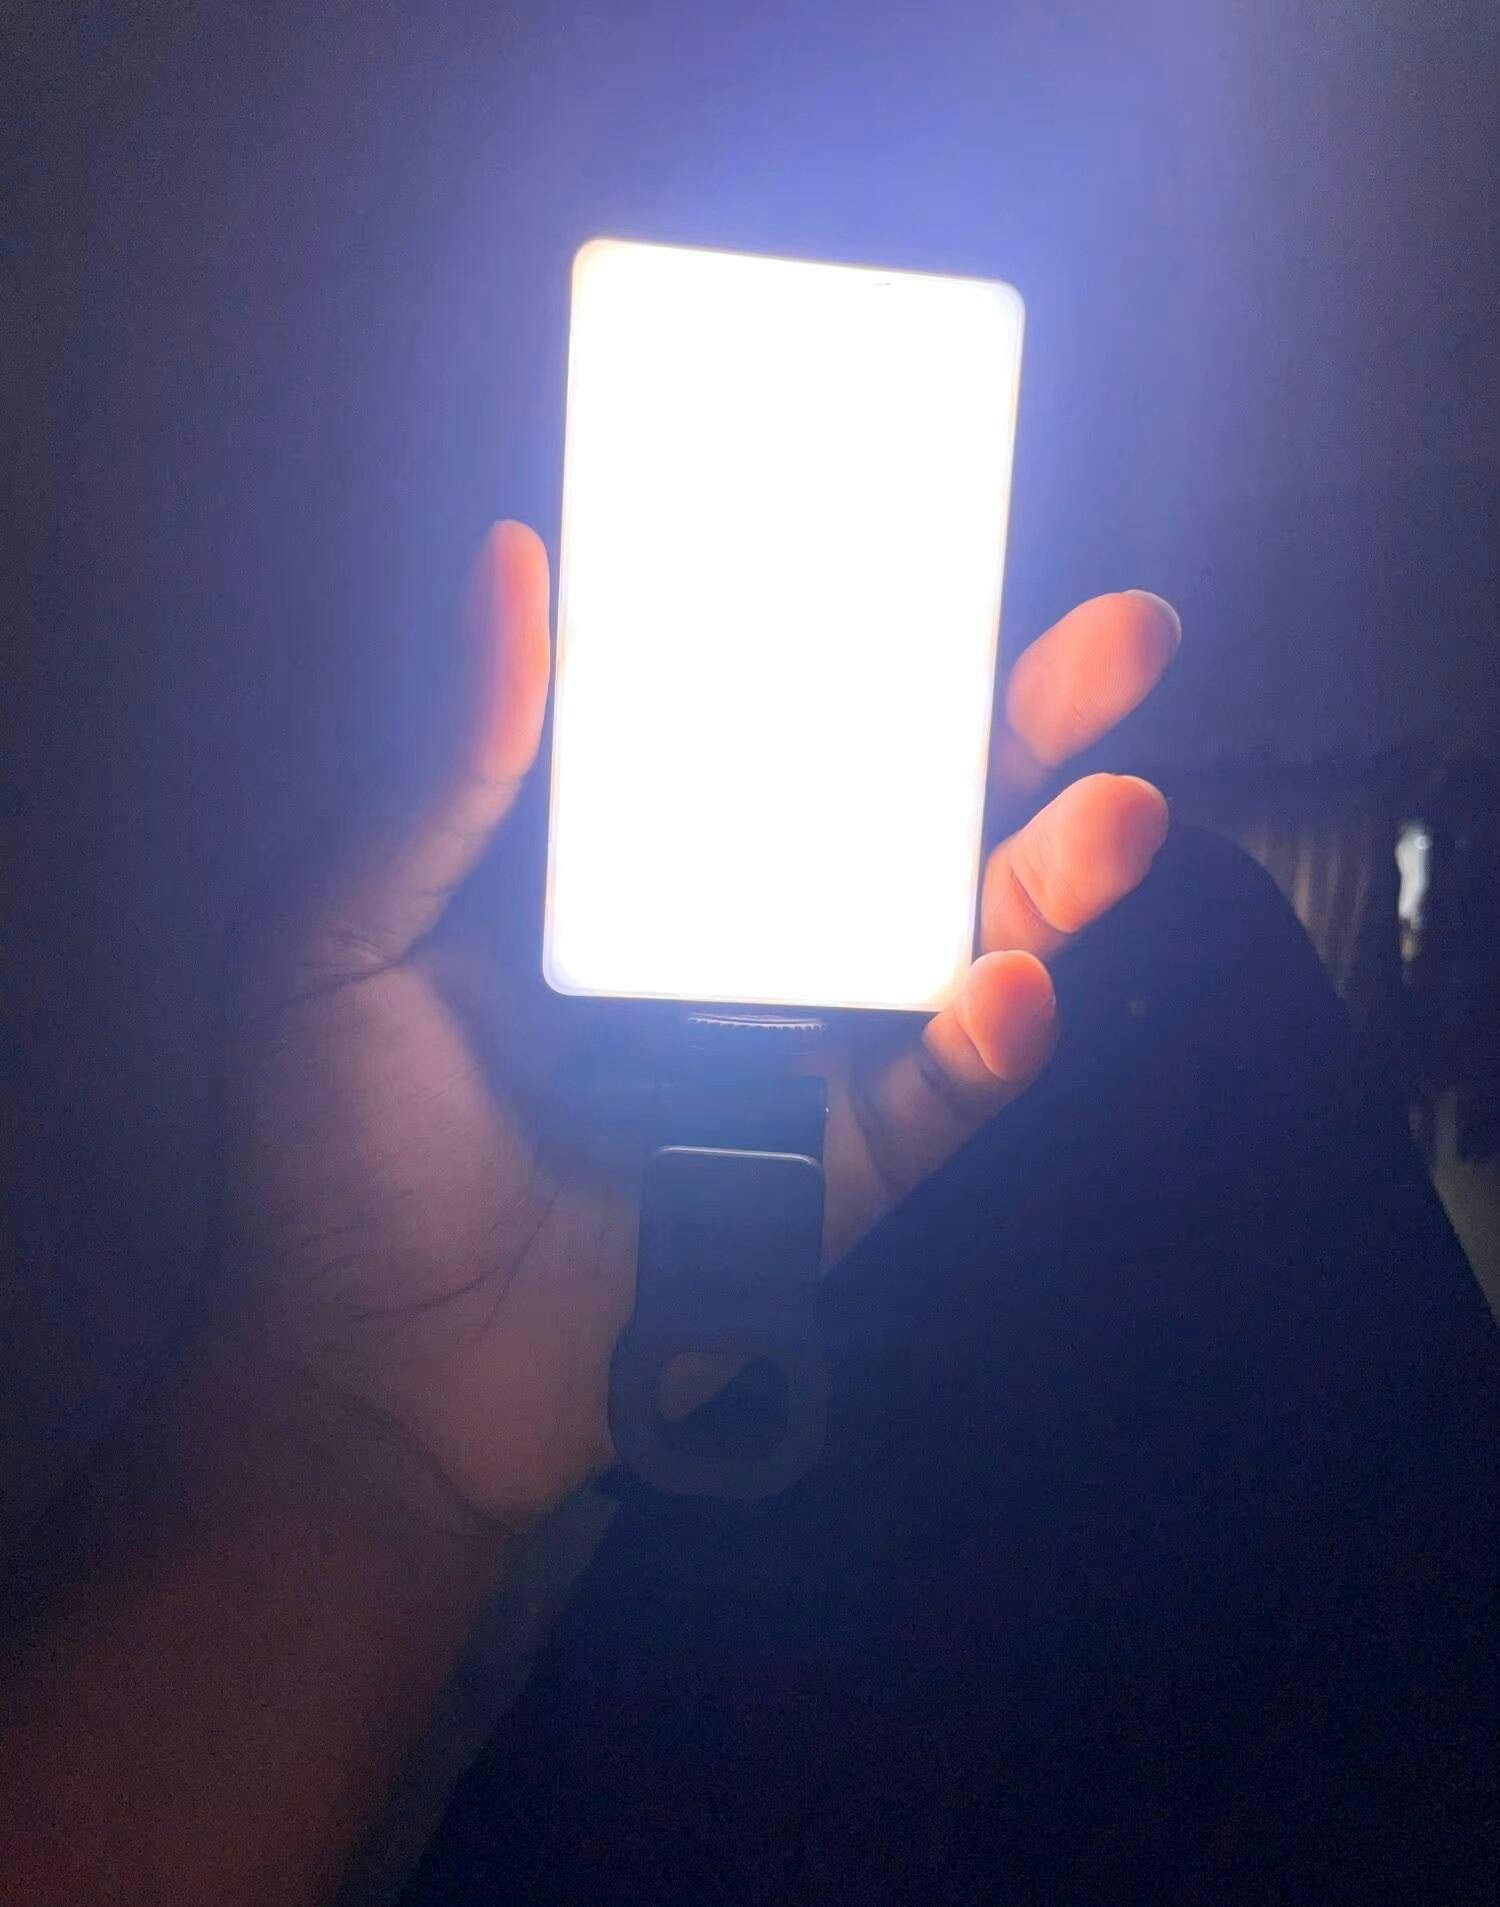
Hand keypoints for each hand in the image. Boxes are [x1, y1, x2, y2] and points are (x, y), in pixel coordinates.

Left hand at [222, 524, 1178, 1536]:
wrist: (374, 1383)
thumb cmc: (337, 1156)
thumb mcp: (345, 936)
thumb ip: (450, 772)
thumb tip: (517, 557)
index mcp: (631, 872)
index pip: (767, 731)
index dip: (858, 642)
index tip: (937, 542)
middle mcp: (736, 944)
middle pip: (901, 821)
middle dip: (1020, 731)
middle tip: (1120, 642)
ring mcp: (801, 1060)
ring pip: (956, 945)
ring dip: (1053, 877)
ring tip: (1124, 805)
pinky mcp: (832, 1178)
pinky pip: (936, 1104)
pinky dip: (987, 1048)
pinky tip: (1012, 987)